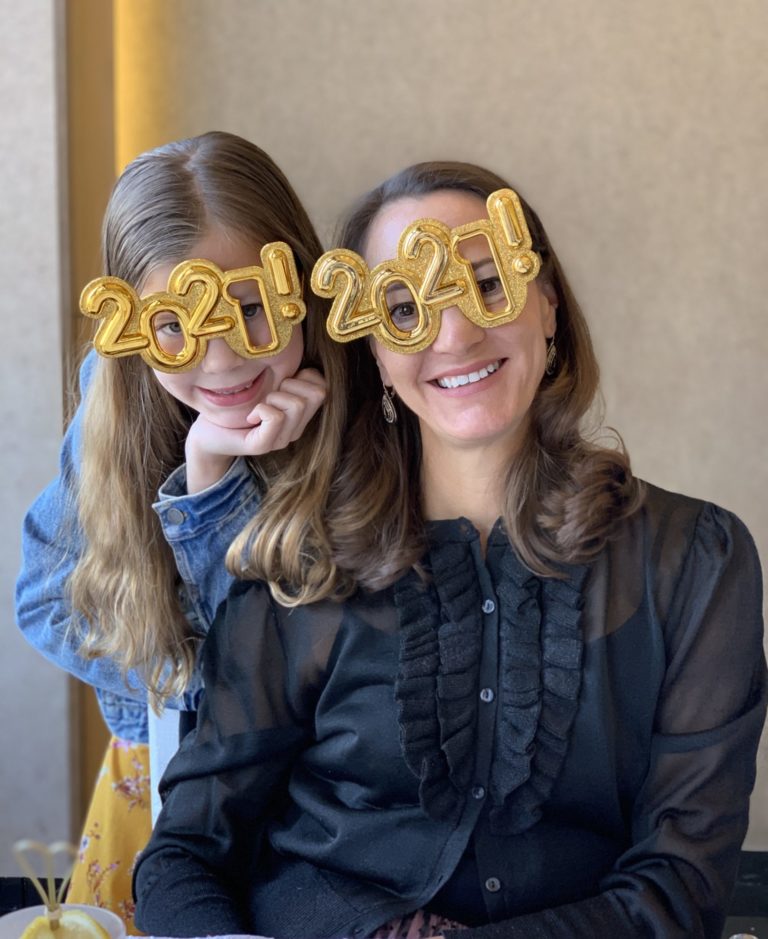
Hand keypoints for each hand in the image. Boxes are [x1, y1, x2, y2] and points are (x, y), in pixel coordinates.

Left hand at [184, 368, 326, 492]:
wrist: (208, 434)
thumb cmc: (235, 404)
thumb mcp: (266, 385)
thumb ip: (285, 376)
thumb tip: (297, 355)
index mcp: (299, 415)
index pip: (323, 387)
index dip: (304, 376)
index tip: (281, 382)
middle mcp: (295, 430)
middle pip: (317, 394)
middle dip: (291, 384)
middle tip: (268, 394)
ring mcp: (281, 440)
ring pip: (297, 405)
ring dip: (274, 396)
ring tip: (258, 405)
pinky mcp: (263, 446)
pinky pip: (275, 417)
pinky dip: (261, 409)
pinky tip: (250, 416)